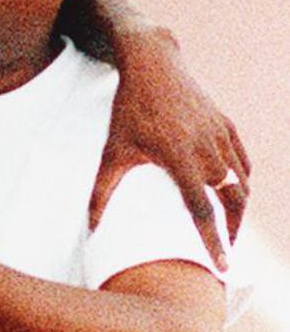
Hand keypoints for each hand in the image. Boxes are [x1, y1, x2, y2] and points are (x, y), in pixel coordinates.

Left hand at [90, 31, 249, 269]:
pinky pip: (242, 160)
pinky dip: (242, 180)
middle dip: (233, 229)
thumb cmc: (128, 108)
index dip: (213, 241)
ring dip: (239, 207)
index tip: (221, 266)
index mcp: (180, 158)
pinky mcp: (225, 124)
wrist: (152, 64)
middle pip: (233, 200)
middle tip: (225, 248)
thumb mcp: (112, 149)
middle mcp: (207, 149)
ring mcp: (220, 135)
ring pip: (242, 181)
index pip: (202, 211)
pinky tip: (233, 191)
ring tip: (228, 225)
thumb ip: (101, 190)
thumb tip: (89, 226)